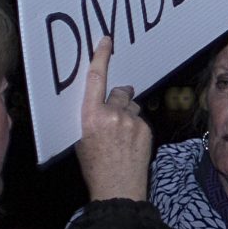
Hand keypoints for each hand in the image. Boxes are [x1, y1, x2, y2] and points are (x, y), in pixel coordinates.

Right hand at [75, 38, 151, 202]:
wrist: (118, 187)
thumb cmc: (94, 165)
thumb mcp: (81, 138)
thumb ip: (91, 116)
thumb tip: (101, 104)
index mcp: (91, 116)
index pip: (96, 79)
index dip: (101, 57)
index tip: (106, 41)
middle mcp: (113, 115)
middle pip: (119, 92)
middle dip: (117, 99)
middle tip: (111, 117)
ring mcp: (133, 122)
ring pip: (132, 105)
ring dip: (127, 112)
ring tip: (120, 134)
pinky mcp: (146, 129)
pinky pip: (140, 119)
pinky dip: (135, 125)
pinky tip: (130, 142)